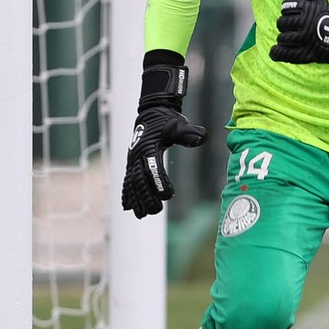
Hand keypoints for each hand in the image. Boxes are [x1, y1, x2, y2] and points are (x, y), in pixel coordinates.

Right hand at [121, 64, 206, 217]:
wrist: (151, 112)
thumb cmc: (167, 120)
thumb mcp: (179, 124)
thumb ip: (189, 132)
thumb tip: (202, 137)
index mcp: (148, 146)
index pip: (153, 167)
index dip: (160, 182)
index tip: (167, 195)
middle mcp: (137, 155)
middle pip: (140, 180)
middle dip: (147, 196)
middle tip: (156, 211)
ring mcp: (132, 160)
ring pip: (132, 183)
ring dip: (137, 200)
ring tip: (142, 215)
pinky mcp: (131, 163)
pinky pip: (127, 180)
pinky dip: (127, 194)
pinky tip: (128, 207)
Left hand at [269, 0, 328, 67]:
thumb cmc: (325, 16)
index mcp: (310, 10)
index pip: (286, 7)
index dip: (288, 10)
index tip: (296, 14)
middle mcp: (308, 25)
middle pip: (281, 23)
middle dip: (285, 25)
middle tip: (295, 27)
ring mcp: (306, 41)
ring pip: (282, 38)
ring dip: (284, 38)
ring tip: (293, 38)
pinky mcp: (306, 55)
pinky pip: (284, 54)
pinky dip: (277, 52)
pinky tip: (276, 50)